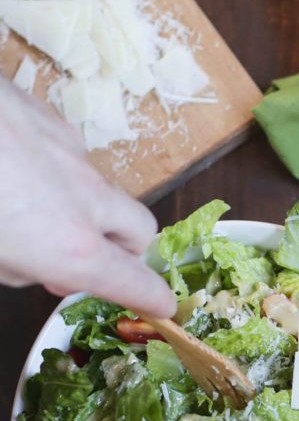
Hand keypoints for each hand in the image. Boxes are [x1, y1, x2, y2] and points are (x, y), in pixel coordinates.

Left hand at [0, 78, 175, 316]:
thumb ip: (15, 269)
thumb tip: (27, 264)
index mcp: (69, 247)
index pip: (135, 282)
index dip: (153, 298)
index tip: (162, 306)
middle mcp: (83, 197)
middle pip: (140, 230)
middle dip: (127, 251)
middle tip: (91, 261)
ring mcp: (69, 150)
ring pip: (97, 188)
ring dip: (80, 207)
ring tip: (24, 206)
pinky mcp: (45, 114)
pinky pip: (65, 152)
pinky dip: (50, 168)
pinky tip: (5, 162)